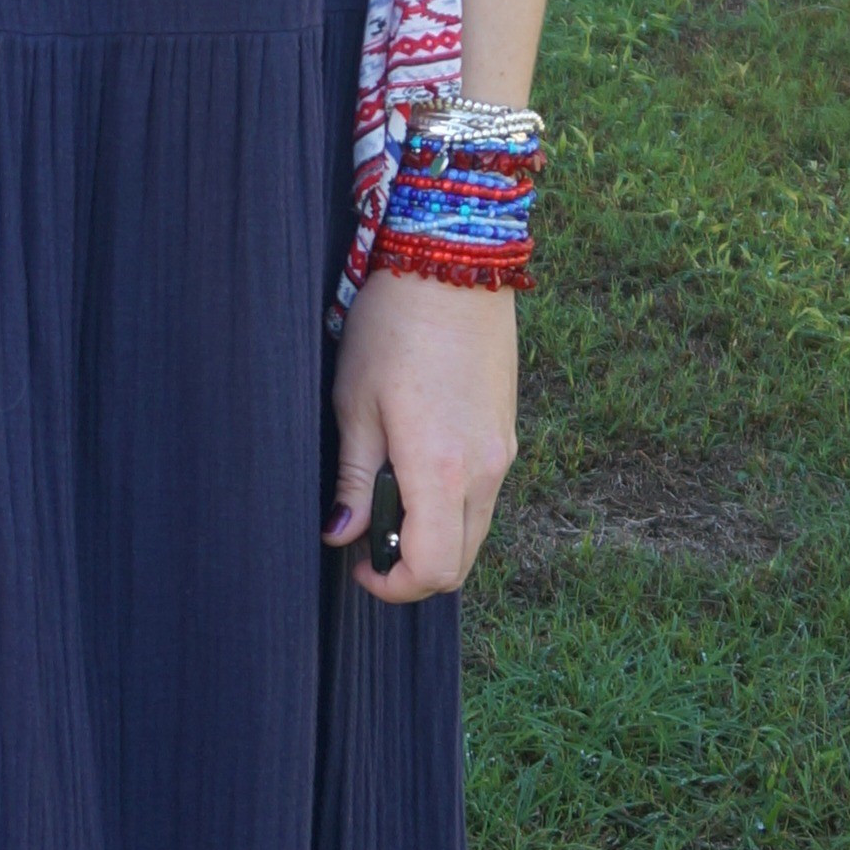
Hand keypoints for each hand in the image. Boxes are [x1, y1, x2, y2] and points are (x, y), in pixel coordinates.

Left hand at [327, 271, 517, 603]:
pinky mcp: (507, 432)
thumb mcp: (355, 405)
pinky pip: (484, 495)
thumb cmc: (393, 327)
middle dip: (413, 567)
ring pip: (475, 530)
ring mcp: (505, 452)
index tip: (358, 563)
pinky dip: (452, 503)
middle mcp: (486, 470)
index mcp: (443, 469)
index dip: (392, 584)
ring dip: (433, 534)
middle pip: (460, 562)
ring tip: (386, 492)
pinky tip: (414, 464)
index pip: (433, 569)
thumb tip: (342, 535)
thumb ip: (351, 479)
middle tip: (368, 535)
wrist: (452, 264)